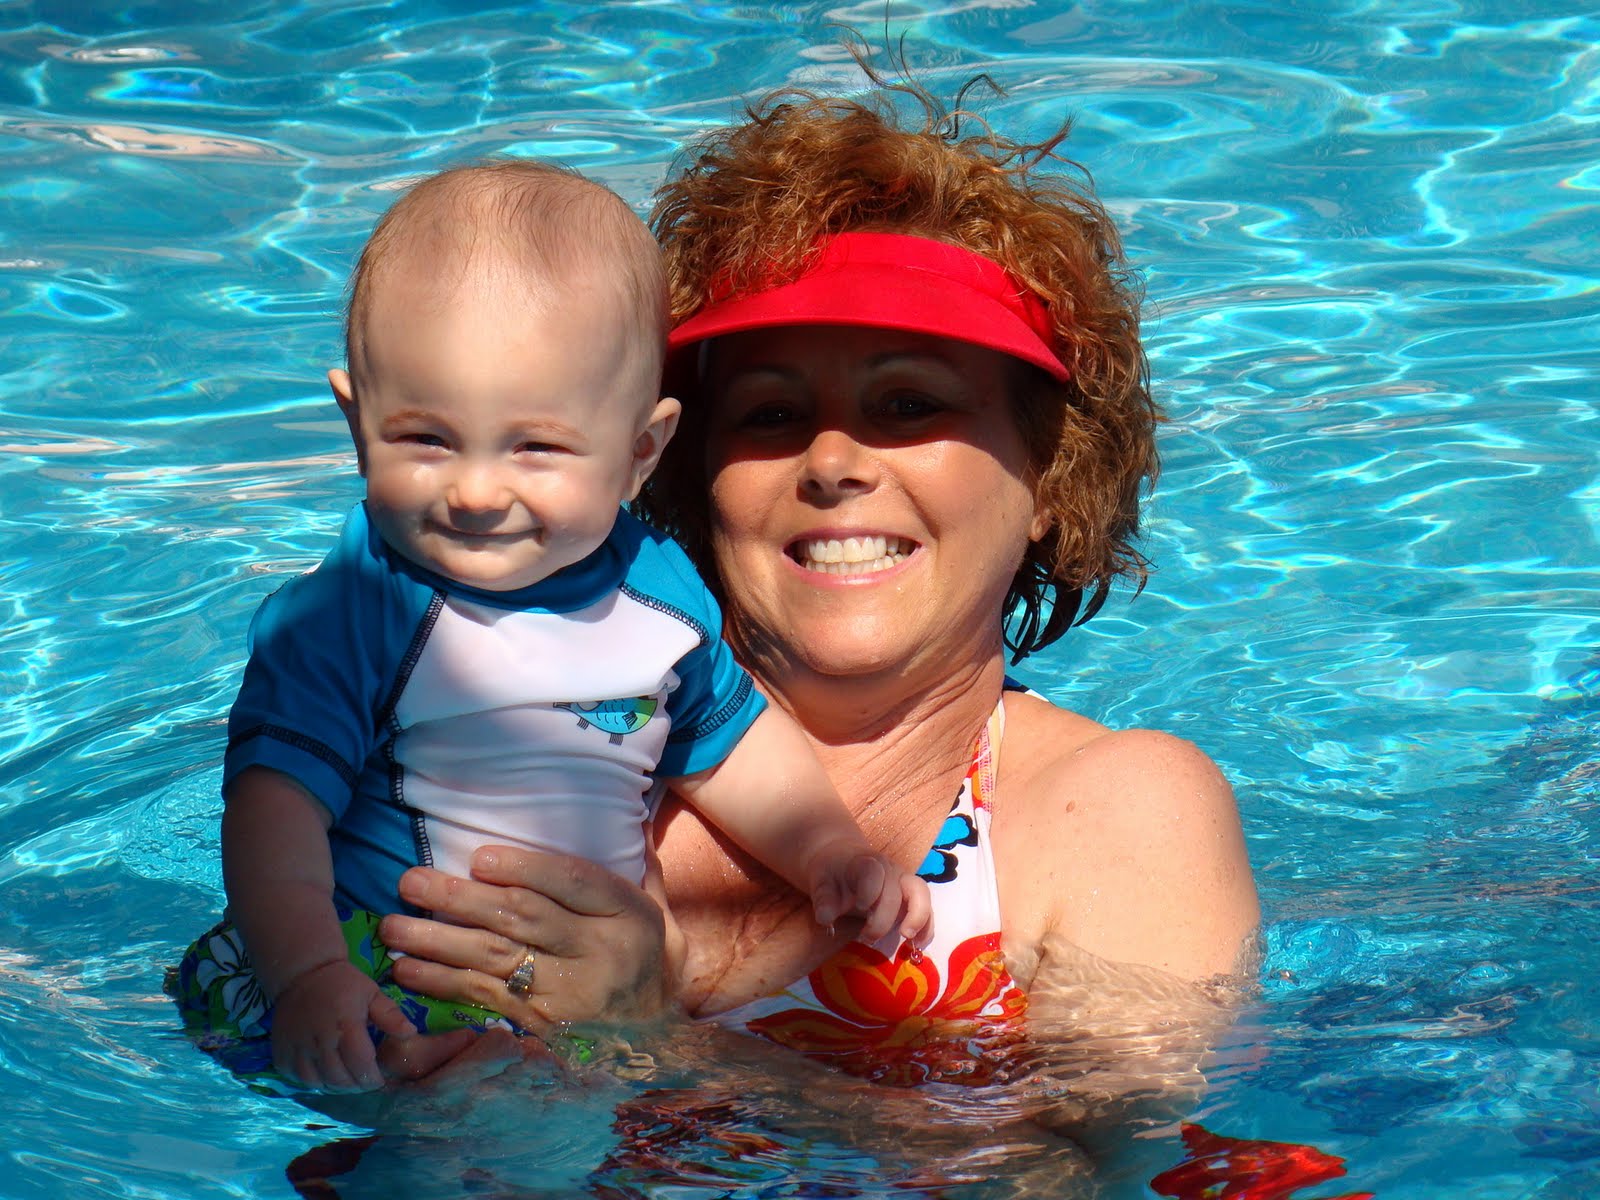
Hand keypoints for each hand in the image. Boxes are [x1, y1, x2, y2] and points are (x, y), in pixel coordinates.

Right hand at [271, 959, 414, 1091]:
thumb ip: (390, 1015)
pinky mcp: (281, 1053)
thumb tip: (410, 1034)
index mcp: (346, 1025)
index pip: (361, 1066)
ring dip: (336, 1085)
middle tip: (364, 1080)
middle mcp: (319, 1040)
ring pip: (319, 1083)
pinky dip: (314, 1081)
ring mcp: (297, 1049)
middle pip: (340, 1080)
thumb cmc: (343, 984)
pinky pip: (298, 1079)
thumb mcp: (372, 993)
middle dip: (357, 1085)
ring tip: (347, 1077)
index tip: (379, 1079)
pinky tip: (324, 1072)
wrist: (303, 973)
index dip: (373, 1079)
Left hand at [376, 845, 674, 1030]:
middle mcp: (596, 954)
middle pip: (522, 919)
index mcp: (626, 915)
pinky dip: (441, 984)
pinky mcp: (539, 1025)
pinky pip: (484, 999)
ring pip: (494, 961)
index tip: (479, 858)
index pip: (574, 884)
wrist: (661, 1042)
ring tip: (392, 927)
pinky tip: (407, 971)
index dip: (525, 869)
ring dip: (436, 942)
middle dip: (460, 900)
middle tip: (411, 881)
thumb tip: (629, 812)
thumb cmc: (652, 960)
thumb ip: (639, 865)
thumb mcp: (659, 910)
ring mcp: (565, 995)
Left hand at [811, 850, 932, 947]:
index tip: (861, 907)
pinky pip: (926, 908)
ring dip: (918, 918)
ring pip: (921, 894)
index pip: (873, 872)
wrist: (843, 860)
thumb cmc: (832, 874)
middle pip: (896, 891)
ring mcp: (903, 882)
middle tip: (867, 938)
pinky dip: (926, 927)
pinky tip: (918, 945)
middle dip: (884, 918)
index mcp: (865, 863)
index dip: (870, 890)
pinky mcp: (911, 897)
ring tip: (908, 940)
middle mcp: (889, 870)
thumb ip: (823, 899)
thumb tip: (826, 919)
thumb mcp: (820, 882)